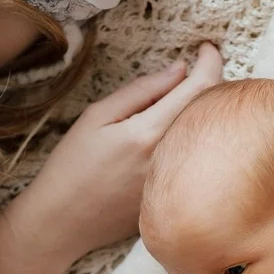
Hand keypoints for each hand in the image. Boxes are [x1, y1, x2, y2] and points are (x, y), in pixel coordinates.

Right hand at [29, 43, 222, 259]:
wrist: (62, 224)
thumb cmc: (71, 167)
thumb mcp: (97, 117)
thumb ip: (142, 91)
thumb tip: (180, 70)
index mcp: (149, 133)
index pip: (200, 86)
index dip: (211, 61)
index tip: (208, 48)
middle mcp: (169, 159)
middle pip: (210, 111)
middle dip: (207, 86)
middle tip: (188, 75)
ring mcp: (175, 183)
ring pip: (206, 137)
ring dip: (199, 116)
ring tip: (171, 111)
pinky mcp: (175, 199)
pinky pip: (195, 163)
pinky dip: (192, 144)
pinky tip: (165, 146)